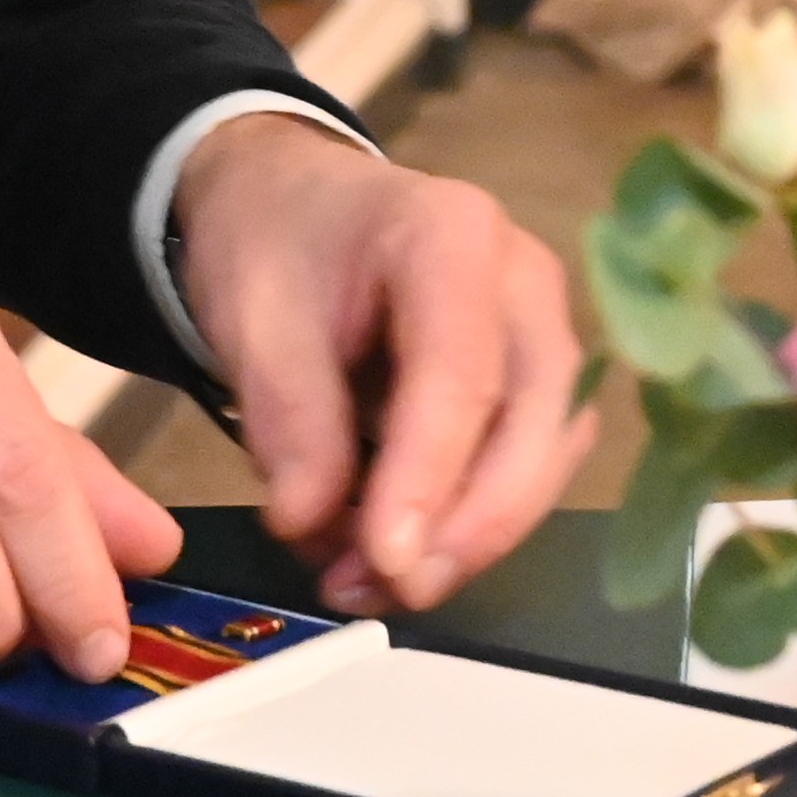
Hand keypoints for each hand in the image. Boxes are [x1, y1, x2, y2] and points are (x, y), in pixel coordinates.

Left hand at [175, 118, 599, 614]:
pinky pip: (525, 468)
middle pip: (535, 415)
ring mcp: (540, 331)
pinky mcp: (533, 385)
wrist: (293, 207)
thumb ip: (286, 413)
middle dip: (473, 521)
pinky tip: (387, 555)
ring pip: (545, 453)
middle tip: (392, 589)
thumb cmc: (276, 245)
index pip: (462, 367)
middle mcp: (522, 280)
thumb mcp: (252, 313)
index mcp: (450, 233)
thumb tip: (309, 523)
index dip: (431, 471)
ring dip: (469, 536)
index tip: (386, 558)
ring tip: (364, 582)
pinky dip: (465, 525)